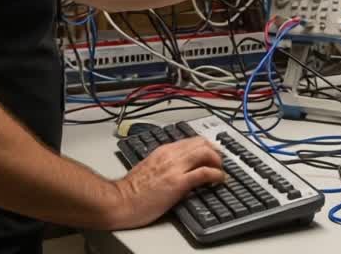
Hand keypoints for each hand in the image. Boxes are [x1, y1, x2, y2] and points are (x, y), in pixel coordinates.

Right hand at [109, 137, 224, 229]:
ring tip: (221, 170)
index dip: (206, 145)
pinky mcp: (178, 182)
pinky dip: (216, 174)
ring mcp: (175, 168)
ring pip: (206, 153)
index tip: (213, 152)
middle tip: (220, 161)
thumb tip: (179, 166)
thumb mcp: (150, 167)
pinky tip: (219, 180)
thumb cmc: (131, 189)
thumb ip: (165, 162)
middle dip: (215, 151)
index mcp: (164, 150)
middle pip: (202, 142)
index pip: (191, 140)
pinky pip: (204, 172)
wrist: (119, 201)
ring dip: (218, 161)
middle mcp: (171, 155)